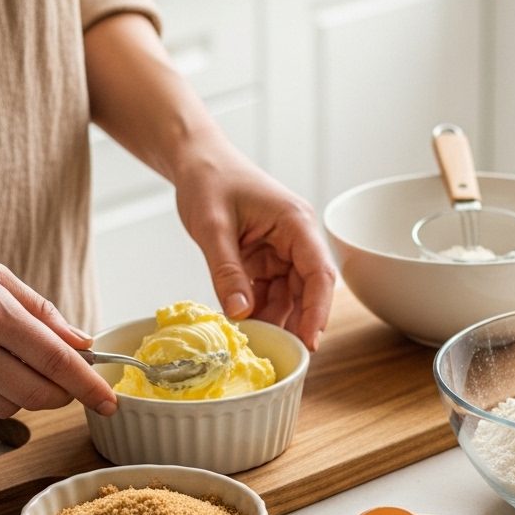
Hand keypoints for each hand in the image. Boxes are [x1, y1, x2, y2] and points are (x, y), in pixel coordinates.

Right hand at [0, 266, 117, 418]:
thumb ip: (42, 312)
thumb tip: (83, 343)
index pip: (55, 360)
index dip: (87, 385)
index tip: (108, 400)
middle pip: (37, 393)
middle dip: (63, 394)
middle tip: (69, 380)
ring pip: (10, 407)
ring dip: (27, 395)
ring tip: (18, 362)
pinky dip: (1, 396)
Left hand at [84, 14, 334, 351]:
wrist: (195, 160)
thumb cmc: (208, 179)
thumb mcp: (212, 226)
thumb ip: (226, 270)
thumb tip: (239, 313)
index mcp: (295, 223)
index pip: (319, 273)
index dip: (318, 310)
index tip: (310, 342)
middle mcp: (296, 238)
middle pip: (308, 289)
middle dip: (296, 322)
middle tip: (280, 354)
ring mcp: (281, 249)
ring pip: (288, 295)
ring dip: (274, 318)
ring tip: (257, 344)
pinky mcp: (265, 258)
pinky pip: (268, 290)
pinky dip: (257, 309)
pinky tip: (245, 326)